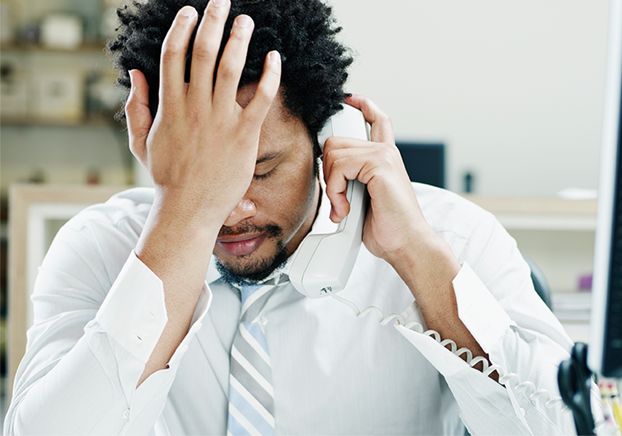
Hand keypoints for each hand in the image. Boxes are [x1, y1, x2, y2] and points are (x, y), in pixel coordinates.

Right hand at [124, 2, 280, 228]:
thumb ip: (136, 106)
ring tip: (246, 21)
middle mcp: (194, 107)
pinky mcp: (243, 135)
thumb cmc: (166, 177)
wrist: (188, 209)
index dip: (181, 28)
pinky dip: (270, 76)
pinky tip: (275, 57)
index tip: (189, 12)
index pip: (173, 54)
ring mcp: (220, 120)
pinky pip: (260, 98)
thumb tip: (135, 74)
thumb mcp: (141, 141)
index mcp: (169, 105)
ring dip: (239, 39)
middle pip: (202, 51)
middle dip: (212, 21)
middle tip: (221, 2)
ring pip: (230, 67)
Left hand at [322, 95, 438, 265]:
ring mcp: (384, 156)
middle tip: (338, 198)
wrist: (406, 244)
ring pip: (333, 153)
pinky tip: (345, 208)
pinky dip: (335, 191)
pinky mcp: (380, 164)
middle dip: (328, 172)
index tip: (349, 99)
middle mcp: (386, 152)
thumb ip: (351, 182)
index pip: (377, 120)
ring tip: (343, 207)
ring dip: (331, 186)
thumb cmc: (388, 229)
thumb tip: (329, 176)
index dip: (363, 105)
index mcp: (385, 159)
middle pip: (337, 141)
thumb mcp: (364, 200)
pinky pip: (339, 166)